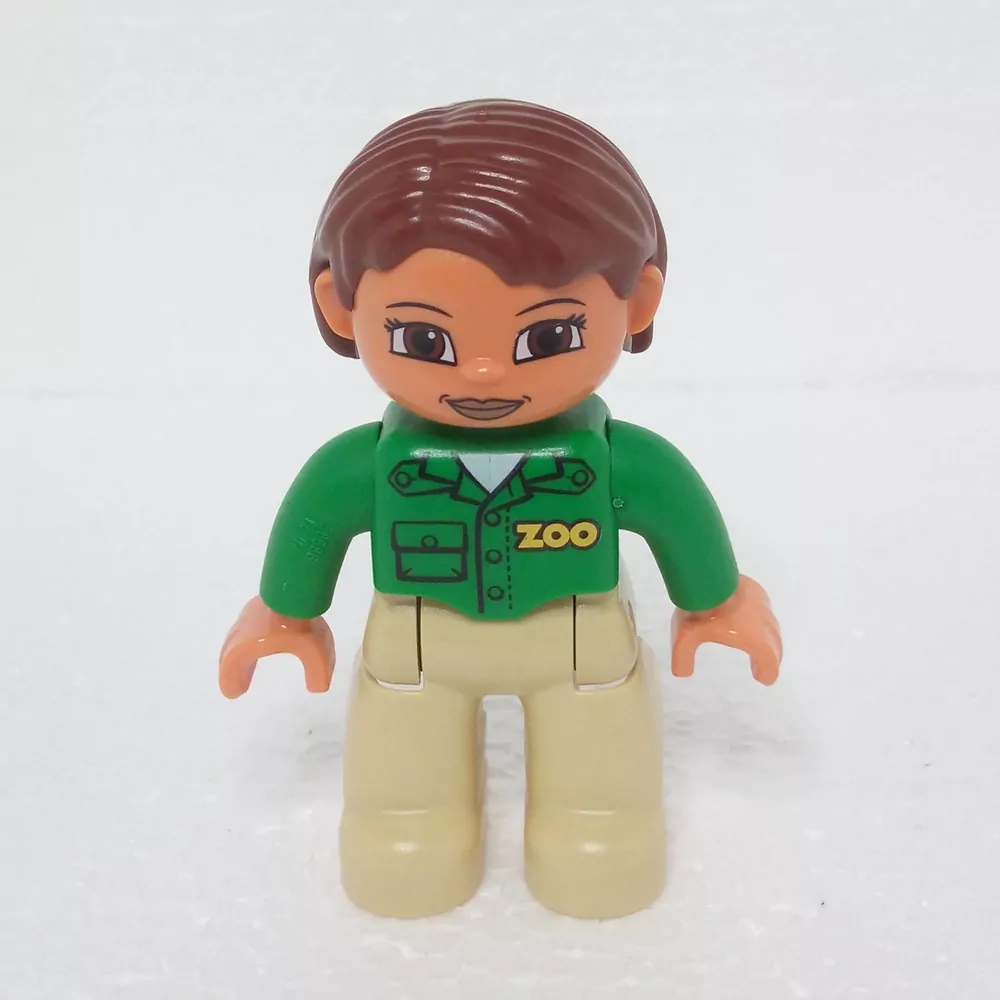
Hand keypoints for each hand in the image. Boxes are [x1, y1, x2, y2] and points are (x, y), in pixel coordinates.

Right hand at [219, 596, 335, 698]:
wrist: (298, 586)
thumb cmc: (302, 621)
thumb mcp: (314, 652)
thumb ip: (316, 672)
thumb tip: (318, 688)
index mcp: (249, 642)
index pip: (232, 663)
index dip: (230, 679)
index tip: (234, 693)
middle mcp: (245, 628)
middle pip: (231, 650)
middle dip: (233, 669)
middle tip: (237, 684)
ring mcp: (251, 614)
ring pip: (238, 637)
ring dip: (241, 655)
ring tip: (247, 667)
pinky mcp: (261, 604)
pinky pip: (248, 627)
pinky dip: (249, 640)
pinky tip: (262, 641)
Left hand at [670, 575, 781, 685]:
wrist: (706, 576)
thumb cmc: (699, 610)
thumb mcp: (685, 639)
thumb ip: (683, 658)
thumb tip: (681, 673)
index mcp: (754, 638)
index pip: (769, 659)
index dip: (768, 671)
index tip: (762, 678)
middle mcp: (763, 622)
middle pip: (775, 644)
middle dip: (770, 657)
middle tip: (760, 666)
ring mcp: (761, 605)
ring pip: (771, 626)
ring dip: (767, 638)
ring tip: (755, 644)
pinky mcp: (755, 591)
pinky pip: (764, 610)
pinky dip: (760, 620)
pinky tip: (748, 619)